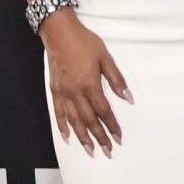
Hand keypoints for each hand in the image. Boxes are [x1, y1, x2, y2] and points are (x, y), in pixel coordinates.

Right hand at [44, 14, 130, 156]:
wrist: (59, 33)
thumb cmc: (85, 43)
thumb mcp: (105, 58)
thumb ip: (116, 79)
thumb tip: (128, 98)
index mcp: (90, 85)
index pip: (103, 111)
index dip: (111, 126)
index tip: (118, 137)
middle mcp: (75, 92)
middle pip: (89, 120)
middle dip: (99, 137)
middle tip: (108, 151)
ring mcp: (63, 93)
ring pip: (73, 121)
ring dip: (83, 137)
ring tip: (90, 151)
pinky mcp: (55, 90)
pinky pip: (59, 112)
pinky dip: (63, 126)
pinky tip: (68, 137)